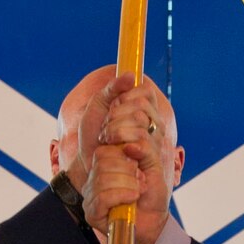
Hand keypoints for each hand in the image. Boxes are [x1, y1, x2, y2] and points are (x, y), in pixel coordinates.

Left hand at [68, 73, 155, 188]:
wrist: (88, 167)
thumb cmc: (94, 138)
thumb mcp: (97, 108)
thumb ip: (111, 89)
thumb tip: (130, 76)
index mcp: (145, 110)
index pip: (145, 92)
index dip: (125, 97)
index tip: (112, 109)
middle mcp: (154, 124)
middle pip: (140, 106)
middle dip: (116, 116)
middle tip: (106, 130)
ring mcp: (156, 142)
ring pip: (140, 122)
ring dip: (116, 131)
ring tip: (108, 142)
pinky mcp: (153, 160)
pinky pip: (143, 142)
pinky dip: (125, 144)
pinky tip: (120, 150)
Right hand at [84, 141, 168, 243]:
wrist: (155, 221)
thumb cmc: (151, 195)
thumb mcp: (153, 165)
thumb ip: (144, 149)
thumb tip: (128, 146)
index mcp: (103, 165)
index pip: (103, 150)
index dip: (123, 155)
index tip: (137, 167)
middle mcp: (93, 179)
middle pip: (102, 164)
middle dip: (127, 172)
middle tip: (140, 182)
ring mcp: (90, 196)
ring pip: (102, 180)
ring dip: (127, 185)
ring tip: (137, 192)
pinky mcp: (91, 213)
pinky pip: (102, 197)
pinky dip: (121, 196)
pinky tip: (132, 199)